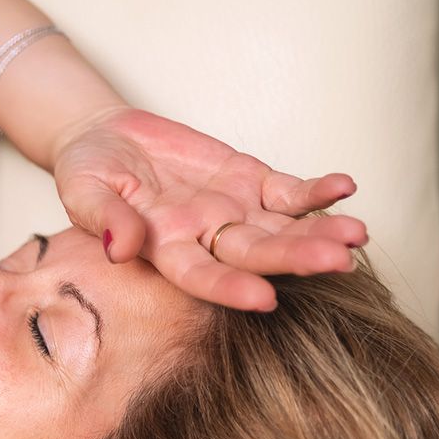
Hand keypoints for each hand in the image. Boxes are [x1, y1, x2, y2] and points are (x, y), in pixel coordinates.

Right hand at [51, 106, 368, 310]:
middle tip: (338, 261)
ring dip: (320, 232)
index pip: (201, 276)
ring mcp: (232, 211)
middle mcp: (205, 238)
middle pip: (256, 255)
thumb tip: (120, 247)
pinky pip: (289, 191)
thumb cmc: (87, 170)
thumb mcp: (82, 190)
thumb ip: (103, 219)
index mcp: (165, 250)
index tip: (264, 299)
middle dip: (296, 258)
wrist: (106, 139)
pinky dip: (315, 192)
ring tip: (357, 234)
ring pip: (283, 228)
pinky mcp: (248, 180)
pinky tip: (343, 188)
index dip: (231, 289)